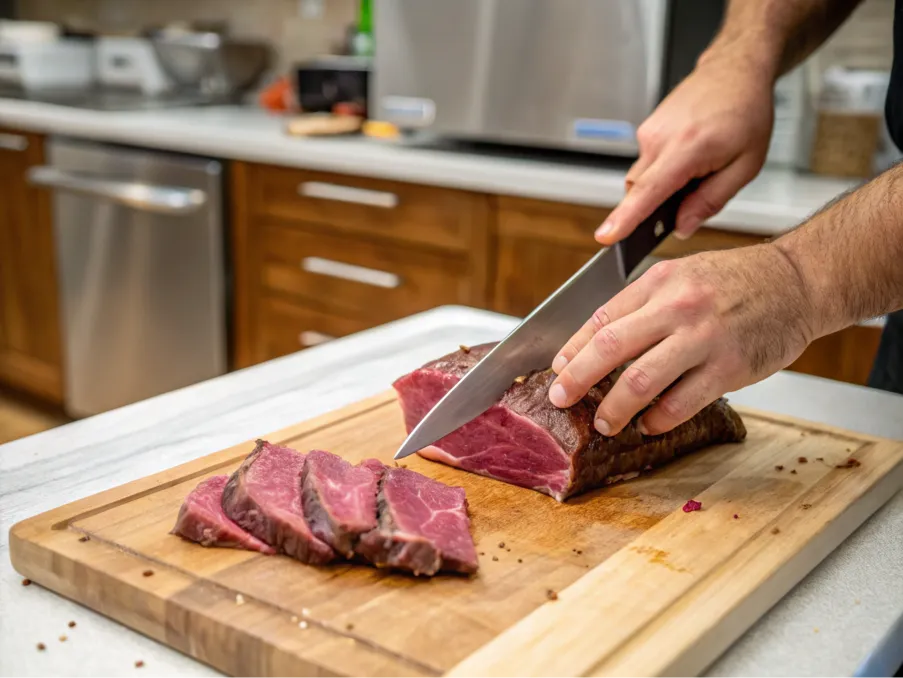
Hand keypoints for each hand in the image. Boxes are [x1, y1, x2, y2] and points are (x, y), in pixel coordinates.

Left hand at [547, 245, 814, 435]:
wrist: (798, 281)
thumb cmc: (737, 281)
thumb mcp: (682, 275)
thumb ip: (642, 305)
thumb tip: (596, 343)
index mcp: (660, 282)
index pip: (601, 318)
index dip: (572, 348)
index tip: (557, 369)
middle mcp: (677, 306)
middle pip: (610, 347)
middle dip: (577, 378)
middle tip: (560, 399)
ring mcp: (704, 338)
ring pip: (641, 380)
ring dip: (614, 408)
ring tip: (605, 423)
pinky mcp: (729, 368)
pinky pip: (681, 403)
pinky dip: (658, 419)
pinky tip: (648, 424)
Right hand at [596, 52, 775, 244]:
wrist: (734, 71)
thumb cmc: (745, 113)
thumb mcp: (745, 165)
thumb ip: (711, 200)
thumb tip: (682, 227)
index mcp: (687, 147)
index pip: (648, 191)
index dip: (626, 218)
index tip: (606, 236)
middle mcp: (660, 138)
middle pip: (639, 191)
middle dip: (655, 207)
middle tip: (691, 199)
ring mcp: (649, 132)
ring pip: (642, 179)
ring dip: (663, 186)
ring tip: (698, 168)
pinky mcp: (646, 130)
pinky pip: (646, 164)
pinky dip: (663, 171)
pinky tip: (689, 157)